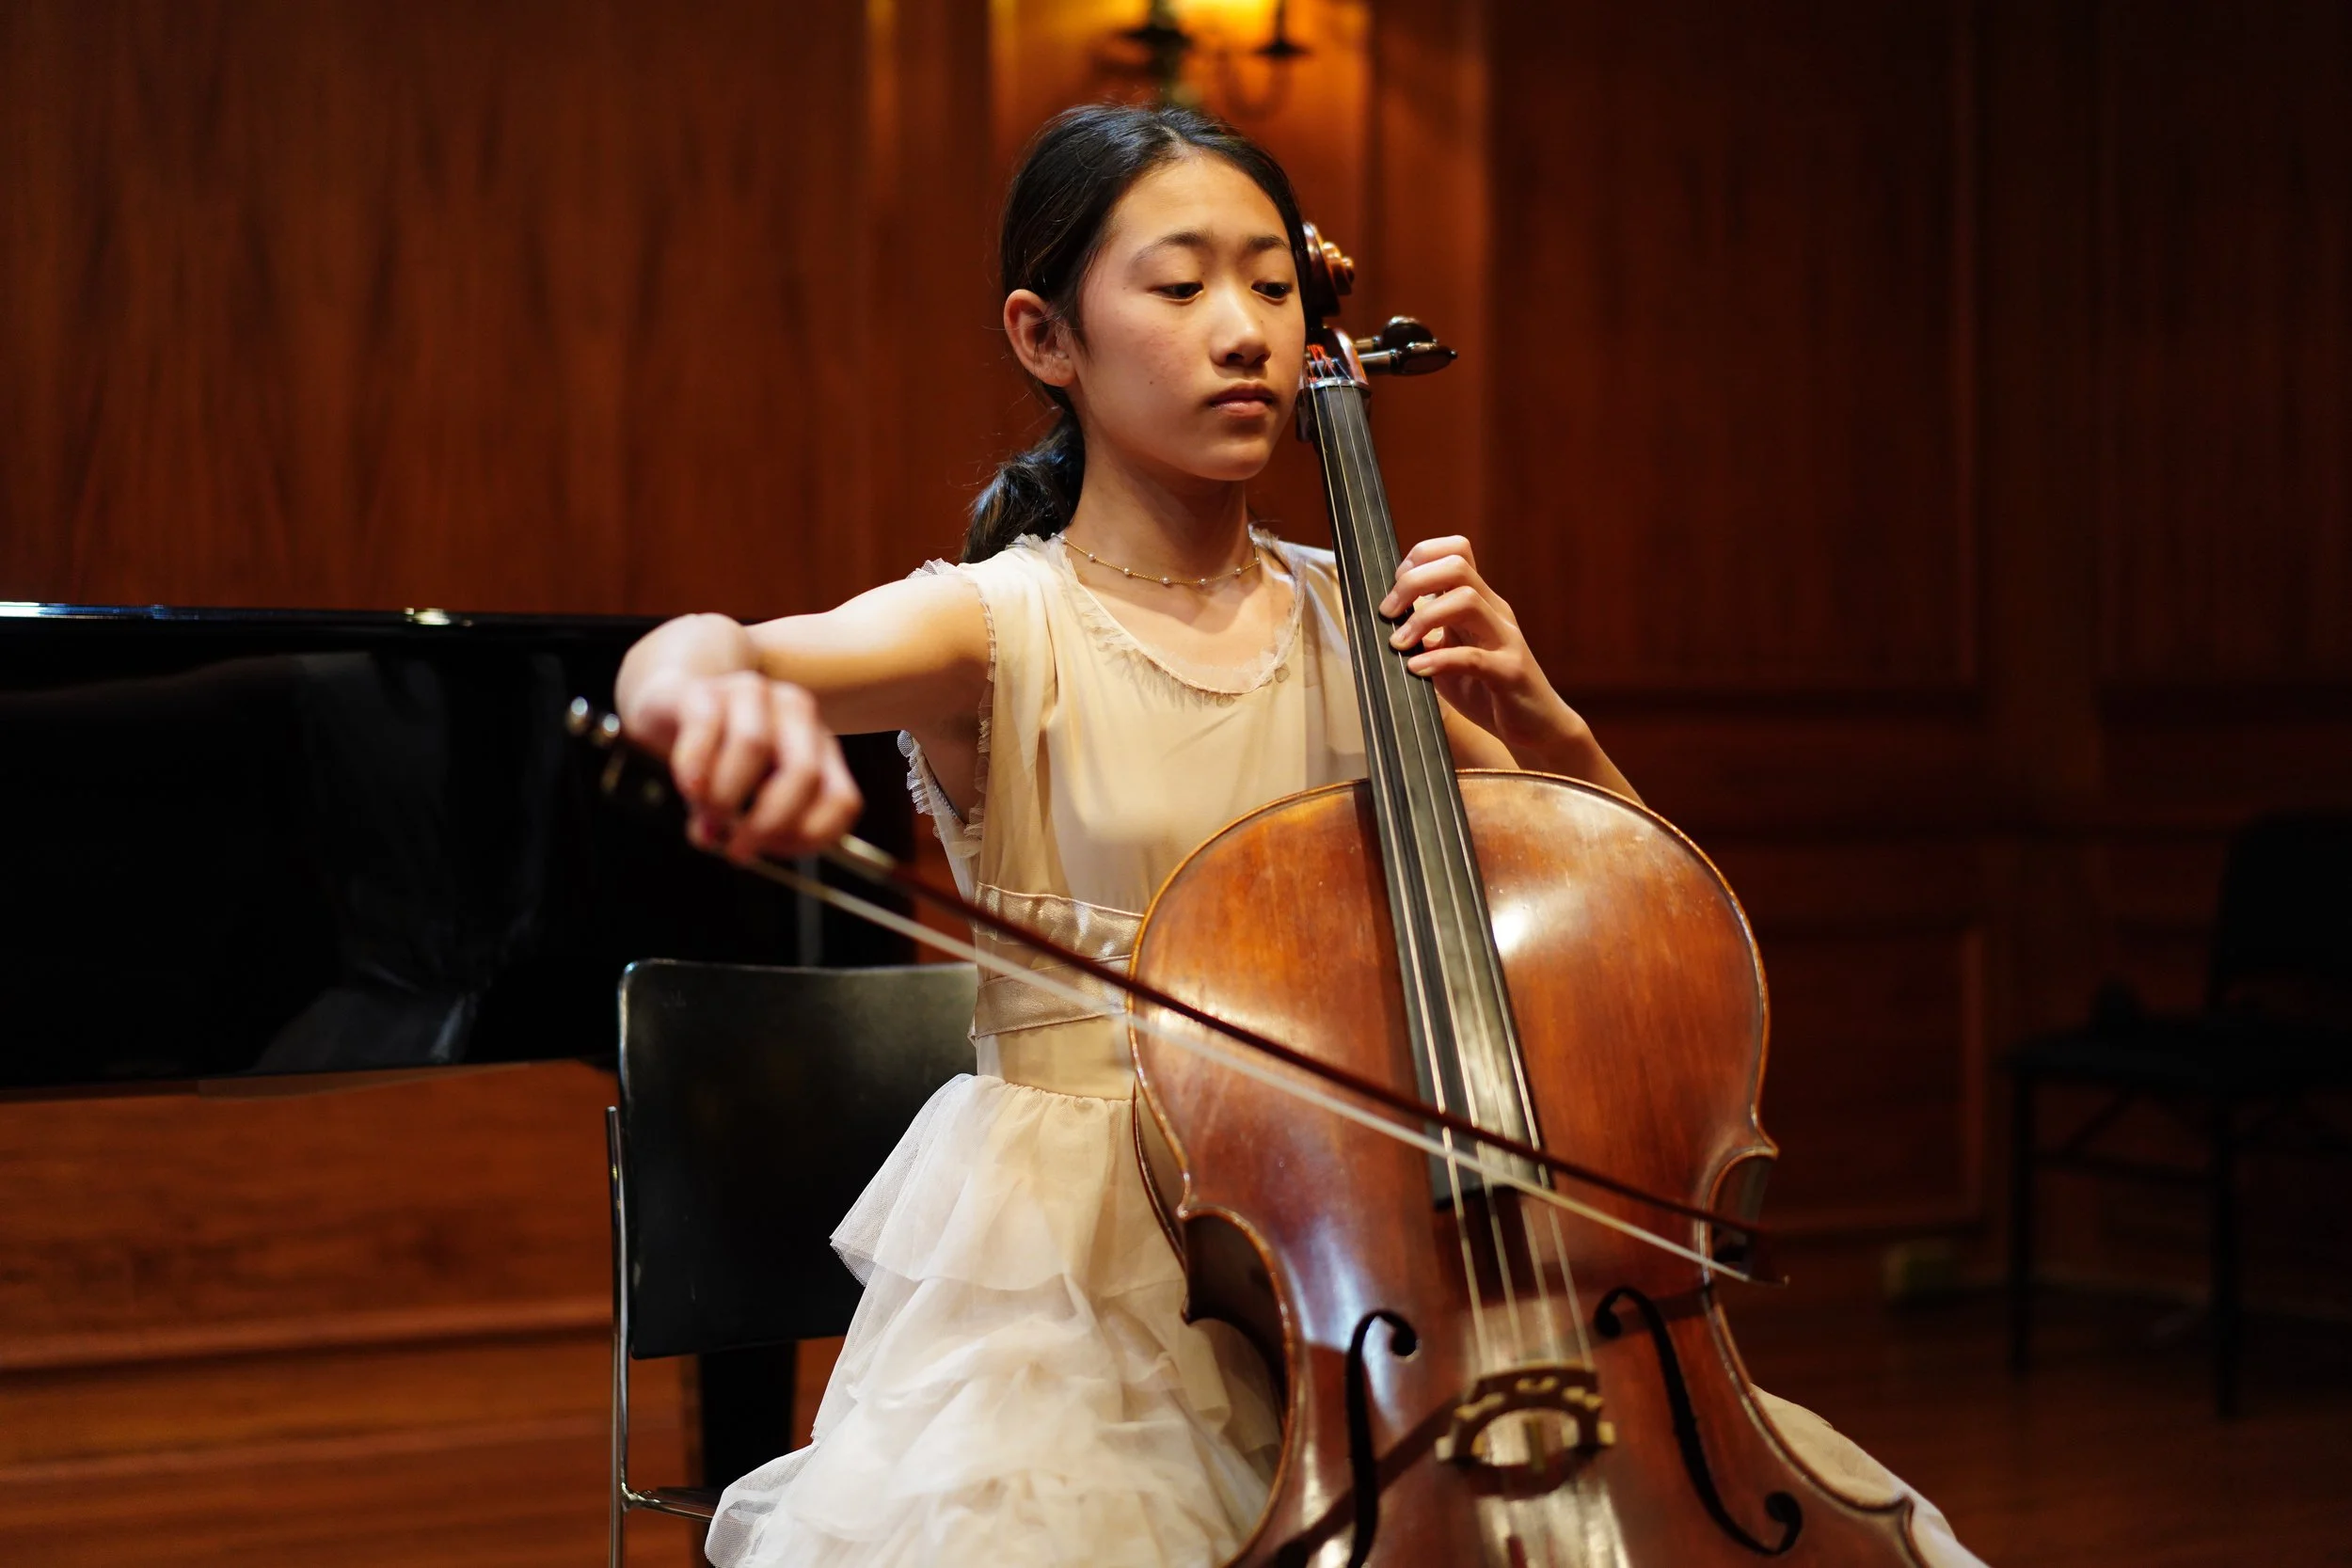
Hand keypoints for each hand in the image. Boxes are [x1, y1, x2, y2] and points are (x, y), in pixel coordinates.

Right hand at [659, 670, 862, 862]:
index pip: (843, 802)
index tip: (772, 853)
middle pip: (804, 773)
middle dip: (768, 823)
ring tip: (707, 818)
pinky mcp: (706, 691)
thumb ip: (746, 827)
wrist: (674, 705)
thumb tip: (728, 845)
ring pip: (753, 746)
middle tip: (737, 849)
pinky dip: (695, 768)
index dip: (809, 838)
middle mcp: (797, 715)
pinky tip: (689, 788)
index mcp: (821, 748)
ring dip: (725, 797)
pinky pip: (705, 728)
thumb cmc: (720, 759)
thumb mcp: (749, 797)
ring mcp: (754, 694)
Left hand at [1376, 535, 1592, 770]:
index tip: (1395, 587)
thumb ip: (1426, 635)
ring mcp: (1506, 640)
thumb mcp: (1449, 654)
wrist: (1537, 728)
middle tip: (1387, 613)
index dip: (1421, 558)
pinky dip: (1440, 660)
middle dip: (1413, 582)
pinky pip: (1475, 657)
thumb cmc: (1487, 691)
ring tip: (1400, 644)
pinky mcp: (1510, 673)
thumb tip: (1385, 623)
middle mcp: (1495, 612)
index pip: (1457, 551)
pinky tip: (1417, 669)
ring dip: (1423, 618)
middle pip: (1457, 567)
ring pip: (1467, 601)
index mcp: (1480, 603)